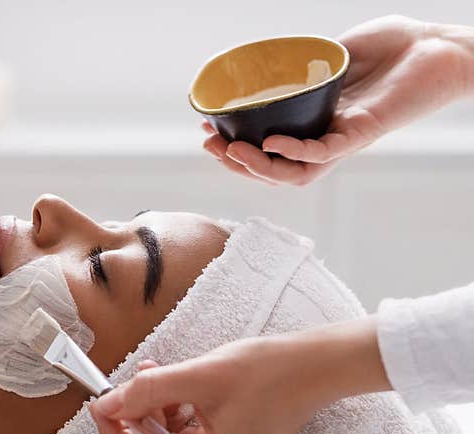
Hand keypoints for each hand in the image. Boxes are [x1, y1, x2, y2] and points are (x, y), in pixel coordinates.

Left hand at [89, 318, 389, 433]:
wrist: (314, 365)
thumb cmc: (268, 372)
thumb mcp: (197, 377)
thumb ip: (146, 392)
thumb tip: (108, 405)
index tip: (98, 409)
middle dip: (135, 422)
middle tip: (119, 392)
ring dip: (152, 413)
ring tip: (150, 376)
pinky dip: (171, 415)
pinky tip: (168, 386)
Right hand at [202, 15, 473, 185]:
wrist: (439, 44)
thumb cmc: (394, 45)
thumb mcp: (333, 52)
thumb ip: (302, 63)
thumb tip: (265, 63)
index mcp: (316, 124)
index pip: (269, 150)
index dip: (236, 147)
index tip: (208, 130)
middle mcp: (328, 138)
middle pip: (275, 170)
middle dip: (236, 164)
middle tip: (210, 145)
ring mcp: (345, 138)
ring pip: (294, 173)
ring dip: (257, 168)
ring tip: (230, 151)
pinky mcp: (364, 132)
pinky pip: (324, 154)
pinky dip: (294, 153)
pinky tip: (271, 143)